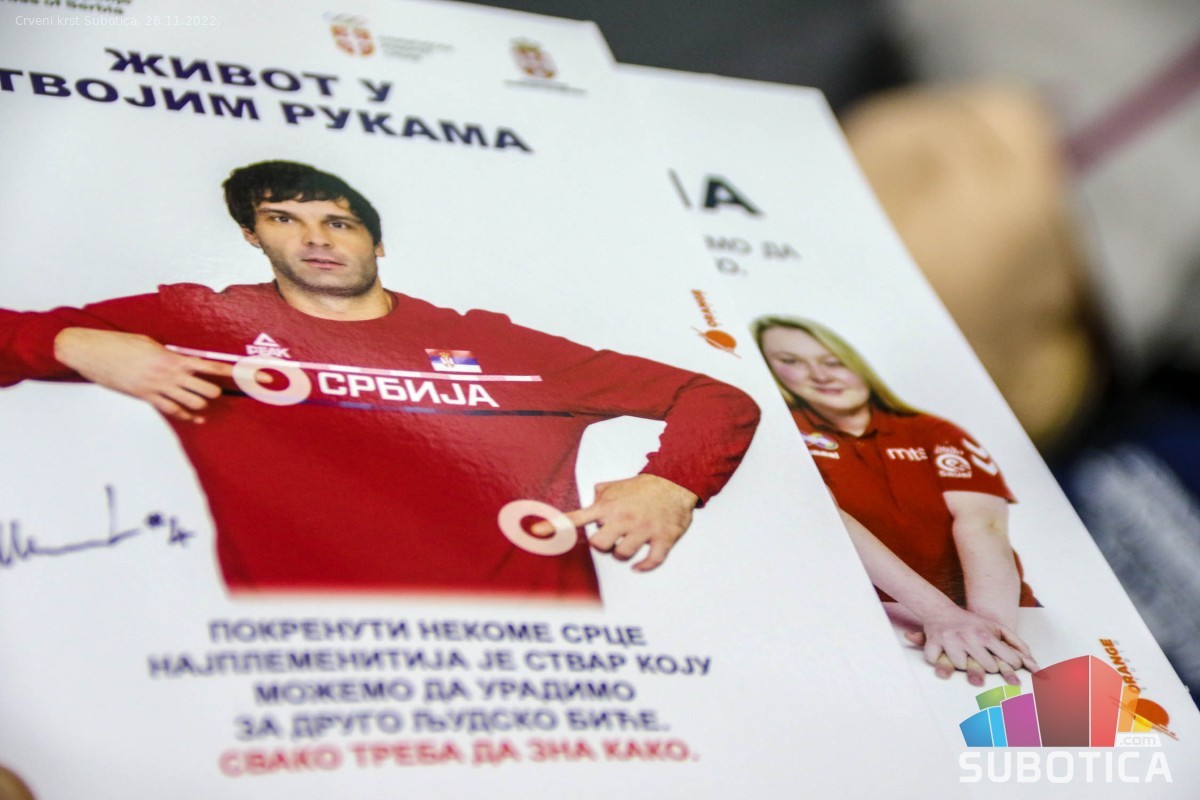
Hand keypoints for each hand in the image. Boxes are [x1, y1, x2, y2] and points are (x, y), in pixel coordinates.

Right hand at [54, 327, 233, 422]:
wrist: (93, 352)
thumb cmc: (120, 344)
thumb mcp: (150, 343)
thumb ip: (169, 353)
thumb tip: (184, 361)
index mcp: (171, 357)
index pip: (207, 366)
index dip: (227, 371)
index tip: (245, 374)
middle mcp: (167, 374)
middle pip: (204, 389)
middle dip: (214, 391)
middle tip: (217, 390)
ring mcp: (157, 388)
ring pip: (191, 403)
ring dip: (200, 403)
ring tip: (204, 401)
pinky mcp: (145, 397)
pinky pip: (172, 410)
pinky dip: (186, 414)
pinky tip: (196, 417)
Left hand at [533, 475, 698, 570]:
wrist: (675, 481)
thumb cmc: (644, 486)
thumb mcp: (616, 485)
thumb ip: (600, 493)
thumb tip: (591, 498)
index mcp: (608, 507)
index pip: (576, 518)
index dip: (554, 526)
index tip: (536, 533)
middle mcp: (623, 519)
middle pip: (599, 545)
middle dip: (602, 545)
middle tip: (611, 538)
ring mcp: (643, 529)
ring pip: (622, 555)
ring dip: (622, 554)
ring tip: (628, 544)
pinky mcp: (662, 538)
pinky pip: (651, 561)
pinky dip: (644, 566)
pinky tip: (640, 564)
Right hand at [903, 606, 1036, 685]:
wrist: (940, 611)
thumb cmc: (972, 624)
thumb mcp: (996, 627)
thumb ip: (1015, 642)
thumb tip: (1032, 662)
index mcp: (986, 635)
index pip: (1008, 660)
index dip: (1012, 668)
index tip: (1012, 671)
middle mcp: (969, 637)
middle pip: (987, 667)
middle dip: (988, 669)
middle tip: (986, 665)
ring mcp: (950, 640)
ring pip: (961, 666)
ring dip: (962, 667)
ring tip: (963, 661)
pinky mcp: (933, 643)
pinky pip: (935, 661)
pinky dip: (937, 663)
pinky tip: (942, 659)